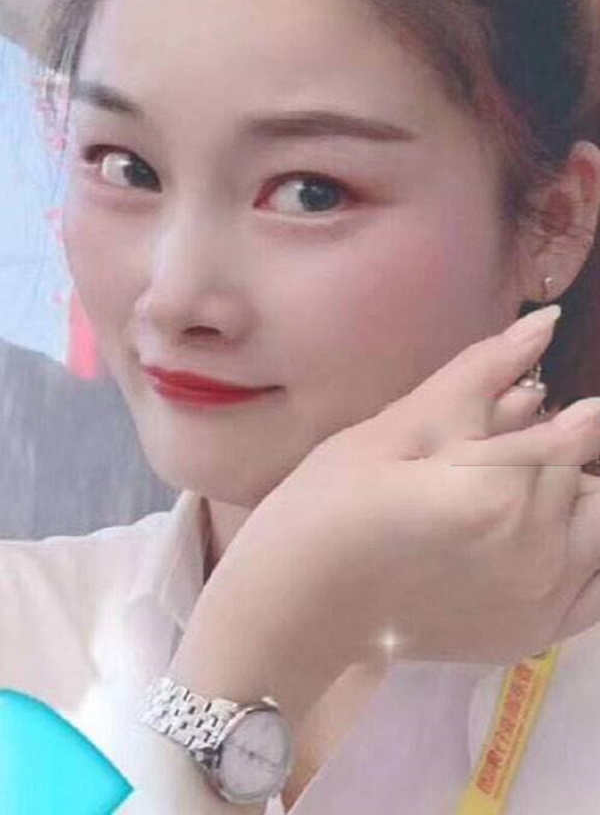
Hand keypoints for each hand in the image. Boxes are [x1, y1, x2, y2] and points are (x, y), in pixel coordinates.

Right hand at [170, 307, 599, 728]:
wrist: (298, 610)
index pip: (575, 433)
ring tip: (504, 499)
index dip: (565, 416)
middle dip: (555, 454)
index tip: (548, 408)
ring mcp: (541, 601)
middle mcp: (536, 551)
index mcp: (497, 491)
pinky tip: (539, 539)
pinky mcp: (536, 634)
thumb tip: (547, 323)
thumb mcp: (391, 430)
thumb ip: (477, 376)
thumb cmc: (327, 505)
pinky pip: (599, 584)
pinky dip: (584, 551)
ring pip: (595, 525)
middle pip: (582, 477)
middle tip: (486, 460)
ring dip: (571, 501)